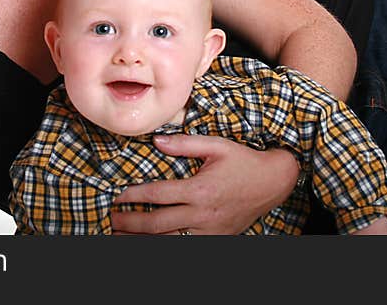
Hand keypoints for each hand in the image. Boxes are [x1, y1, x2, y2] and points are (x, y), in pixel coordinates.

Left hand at [110, 134, 299, 234]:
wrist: (274, 183)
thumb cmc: (244, 161)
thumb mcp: (217, 146)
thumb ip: (185, 143)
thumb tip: (157, 141)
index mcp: (200, 190)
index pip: (158, 194)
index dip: (134, 196)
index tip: (118, 196)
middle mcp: (203, 214)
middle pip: (158, 224)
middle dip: (131, 223)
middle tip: (111, 220)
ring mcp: (210, 230)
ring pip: (169, 240)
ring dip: (143, 240)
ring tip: (121, 237)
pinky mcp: (216, 238)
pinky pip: (186, 245)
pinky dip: (166, 245)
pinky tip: (151, 243)